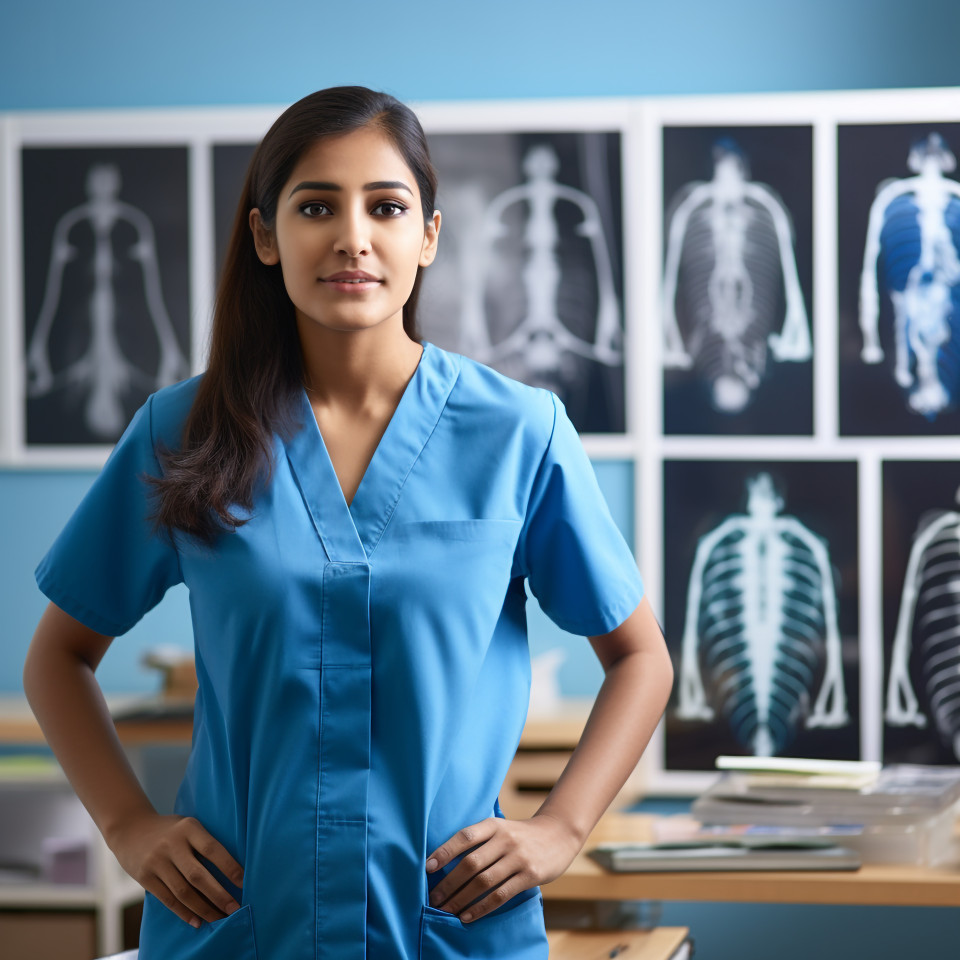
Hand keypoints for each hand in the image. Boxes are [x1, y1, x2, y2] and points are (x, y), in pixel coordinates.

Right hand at [106, 812, 243, 927]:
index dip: (229, 867)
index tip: (244, 882)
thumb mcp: (188, 826)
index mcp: (188, 828)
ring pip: (183, 891)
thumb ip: (203, 842)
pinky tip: (197, 921)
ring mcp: (156, 862)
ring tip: (219, 918)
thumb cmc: (170, 830)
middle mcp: (172, 844)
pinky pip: (168, 899)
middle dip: (219, 895)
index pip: (212, 849)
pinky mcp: (145, 877)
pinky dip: (184, 912)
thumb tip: (231, 870)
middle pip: (198, 875)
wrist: (130, 829)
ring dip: (203, 908)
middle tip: (235, 908)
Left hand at [424, 813, 580, 922]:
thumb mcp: (501, 828)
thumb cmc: (520, 835)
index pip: (465, 837)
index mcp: (494, 825)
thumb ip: (480, 841)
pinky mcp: (530, 876)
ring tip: (445, 910)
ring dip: (461, 899)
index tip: (427, 867)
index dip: (444, 851)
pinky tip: (467, 916)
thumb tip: (445, 863)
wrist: (558, 834)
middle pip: (471, 863)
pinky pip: (501, 895)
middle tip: (433, 898)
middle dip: (449, 883)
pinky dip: (481, 908)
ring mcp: (518, 858)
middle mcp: (505, 840)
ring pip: (483, 882)